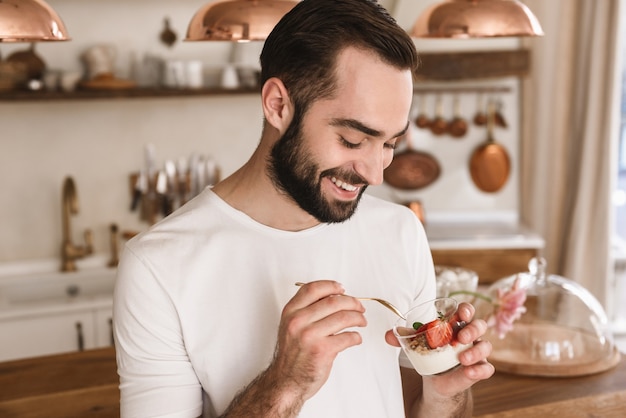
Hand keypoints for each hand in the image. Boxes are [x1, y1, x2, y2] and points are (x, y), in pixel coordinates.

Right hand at [269, 280, 366, 400]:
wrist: (286, 381)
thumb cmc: (292, 354)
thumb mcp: (292, 325)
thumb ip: (307, 310)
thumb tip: (334, 296)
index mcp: (291, 311)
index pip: (313, 289)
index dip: (331, 286)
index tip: (342, 289)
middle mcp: (298, 321)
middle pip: (333, 301)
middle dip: (352, 302)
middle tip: (360, 307)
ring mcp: (310, 335)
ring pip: (343, 317)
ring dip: (358, 318)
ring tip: (361, 321)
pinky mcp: (322, 350)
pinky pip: (347, 337)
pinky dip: (356, 337)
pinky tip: (355, 338)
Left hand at [385, 302, 493, 395]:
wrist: (435, 377)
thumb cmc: (430, 352)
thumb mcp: (417, 343)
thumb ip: (403, 337)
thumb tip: (388, 335)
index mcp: (456, 324)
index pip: (466, 311)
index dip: (466, 309)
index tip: (461, 313)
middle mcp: (470, 335)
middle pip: (479, 325)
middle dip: (472, 329)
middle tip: (461, 338)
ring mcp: (476, 352)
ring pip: (485, 346)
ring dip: (476, 351)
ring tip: (462, 359)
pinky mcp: (478, 368)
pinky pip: (487, 368)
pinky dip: (480, 370)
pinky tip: (470, 372)